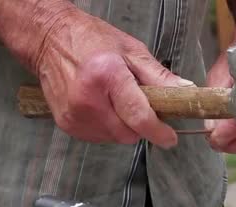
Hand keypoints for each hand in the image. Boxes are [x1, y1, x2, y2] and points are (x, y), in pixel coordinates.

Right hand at [34, 7, 193, 147]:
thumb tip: (186, 91)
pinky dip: (108, 128)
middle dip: (141, 126)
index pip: (139, 117)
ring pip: (115, 138)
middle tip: (140, 106)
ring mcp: (75, 114)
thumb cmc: (91, 40)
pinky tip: (104, 107)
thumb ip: (160, 76)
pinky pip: (100, 137)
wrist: (49, 39)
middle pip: (129, 133)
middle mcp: (88, 99)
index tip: (170, 138)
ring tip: (117, 102)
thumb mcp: (132, 51)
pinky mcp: (67, 123)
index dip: (158, 132)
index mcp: (107, 76)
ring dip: (124, 127)